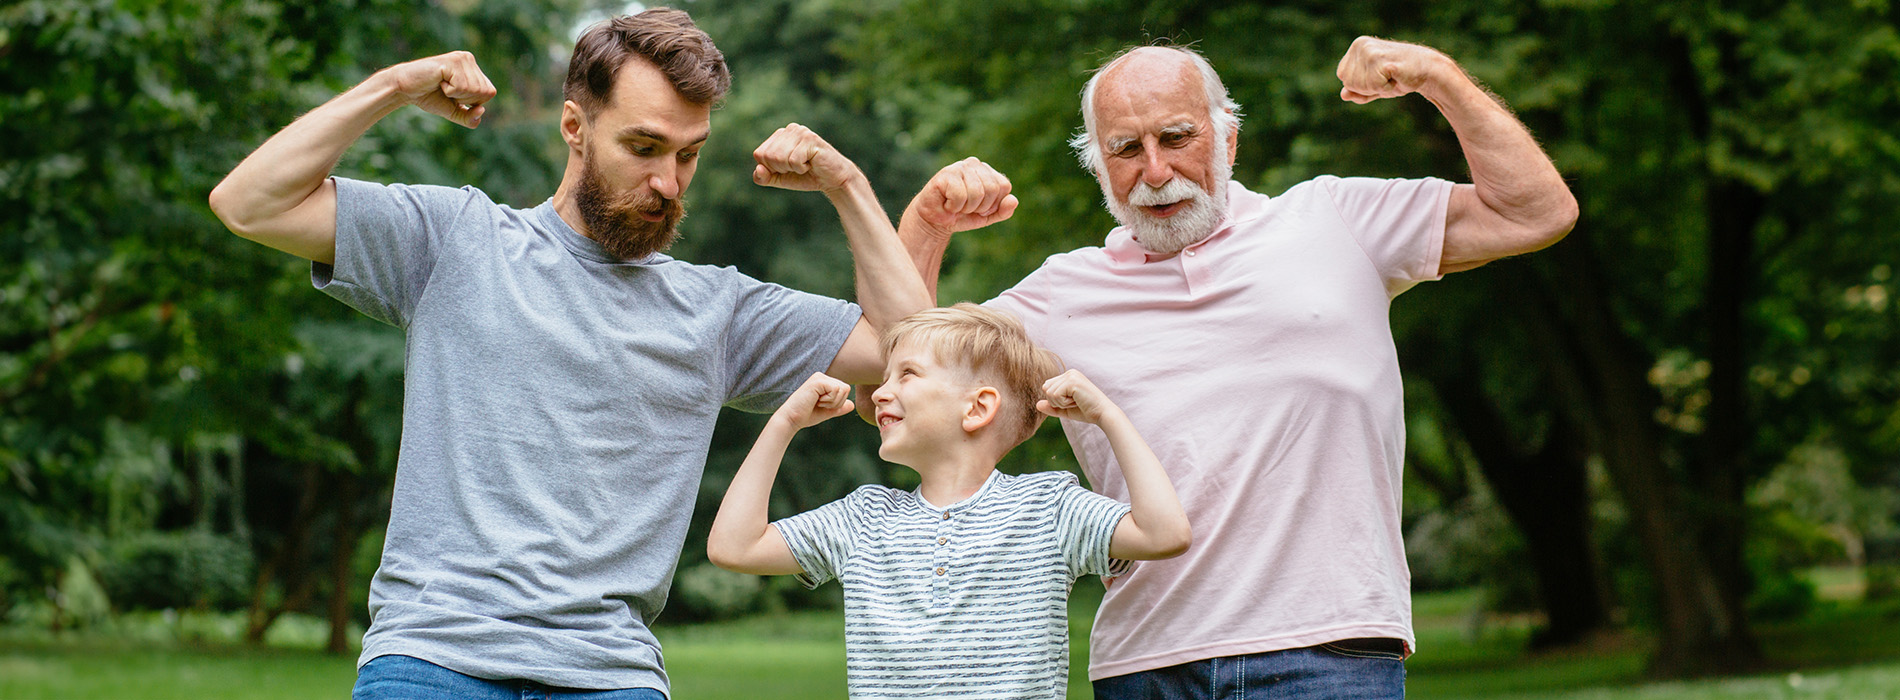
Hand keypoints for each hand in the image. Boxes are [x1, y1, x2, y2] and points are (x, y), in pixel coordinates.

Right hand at [377, 51, 496, 127]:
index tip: (454, 95)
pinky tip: (439, 81)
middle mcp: (469, 59)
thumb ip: (470, 118)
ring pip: (474, 90)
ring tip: (442, 85)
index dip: (472, 102)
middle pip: (485, 92)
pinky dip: (449, 90)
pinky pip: (461, 86)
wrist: (405, 89)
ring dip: (456, 94)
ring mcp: (461, 58)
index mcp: (473, 68)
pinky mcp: (452, 61)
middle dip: (465, 99)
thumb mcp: (454, 112)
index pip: (490, 93)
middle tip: (446, 90)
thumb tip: (482, 110)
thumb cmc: (429, 97)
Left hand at [752, 124, 862, 194]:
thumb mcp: (780, 179)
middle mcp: (789, 129)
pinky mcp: (810, 139)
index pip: (759, 154)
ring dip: (793, 169)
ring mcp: (800, 132)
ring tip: (806, 164)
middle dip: (782, 169)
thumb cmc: (807, 177)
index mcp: (780, 135)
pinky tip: (812, 163)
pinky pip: (794, 161)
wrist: (833, 180)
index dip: (771, 168)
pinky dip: (802, 168)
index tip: (788, 168)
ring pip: (779, 158)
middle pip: (768, 156)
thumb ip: (764, 177)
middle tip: (798, 167)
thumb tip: (758, 169)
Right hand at [776, 373, 856, 428]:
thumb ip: (839, 407)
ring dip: (832, 402)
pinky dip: (829, 400)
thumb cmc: (806, 415)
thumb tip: (852, 405)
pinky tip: (816, 401)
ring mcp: (819, 377)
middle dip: (837, 402)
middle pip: (846, 388)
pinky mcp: (818, 380)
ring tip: (818, 403)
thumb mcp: (827, 412)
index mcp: (824, 382)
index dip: (838, 403)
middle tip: (820, 405)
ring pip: (843, 389)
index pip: (845, 390)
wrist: (792, 418)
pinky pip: (836, 390)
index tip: (822, 406)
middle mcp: (822, 376)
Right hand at [908, 157, 1017, 236]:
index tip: (979, 208)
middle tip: (966, 208)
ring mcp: (959, 166)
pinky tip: (946, 203)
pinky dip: (953, 207)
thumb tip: (1014, 200)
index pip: (1004, 186)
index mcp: (988, 171)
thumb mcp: (986, 217)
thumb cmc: (961, 215)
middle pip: (992, 189)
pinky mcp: (945, 174)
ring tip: (955, 205)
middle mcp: (975, 164)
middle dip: (979, 207)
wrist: (934, 220)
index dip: (992, 204)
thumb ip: (1003, 210)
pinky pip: (960, 196)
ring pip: (976, 193)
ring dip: (965, 208)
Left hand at [1036, 370, 1117, 424]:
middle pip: (1045, 388)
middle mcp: (1070, 373)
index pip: (1047, 386)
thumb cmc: (1087, 411)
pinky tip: (1076, 401)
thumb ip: (1051, 407)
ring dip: (1060, 403)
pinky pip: (1055, 395)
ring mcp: (1071, 375)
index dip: (1055, 400)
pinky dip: (1063, 403)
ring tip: (1076, 402)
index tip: (1072, 402)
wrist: (1103, 414)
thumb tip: (1037, 404)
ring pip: (1048, 392)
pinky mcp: (1072, 381)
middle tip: (1073, 402)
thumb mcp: (1065, 410)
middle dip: (1056, 401)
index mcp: (1069, 376)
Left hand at [1336, 36, 1454, 104]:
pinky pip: (1373, 86)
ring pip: (1359, 86)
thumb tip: (1343, 95)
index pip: (1343, 77)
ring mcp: (1369, 50)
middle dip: (1368, 87)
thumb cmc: (1398, 77)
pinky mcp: (1380, 59)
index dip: (1360, 85)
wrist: (1427, 70)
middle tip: (1386, 77)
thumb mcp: (1374, 86)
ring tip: (1391, 76)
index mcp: (1357, 46)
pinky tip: (1396, 77)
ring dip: (1378, 88)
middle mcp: (1360, 45)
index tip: (1378, 76)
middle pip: (1349, 83)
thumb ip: (1357, 91)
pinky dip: (1386, 89)